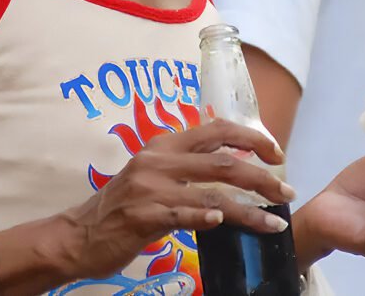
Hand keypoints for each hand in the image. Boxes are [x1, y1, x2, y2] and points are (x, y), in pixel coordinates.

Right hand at [61, 119, 294, 279]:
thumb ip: (188, 167)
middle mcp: (158, 160)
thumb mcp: (154, 175)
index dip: (252, 138)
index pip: (217, 129)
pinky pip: (182, 214)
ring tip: (274, 221)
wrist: (77, 235)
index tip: (278, 155)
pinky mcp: (142, 216)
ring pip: (212, 193)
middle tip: (287, 192)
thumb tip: (236, 165)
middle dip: (262, 177)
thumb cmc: (123, 207)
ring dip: (249, 209)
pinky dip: (205, 215)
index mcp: (164, 145)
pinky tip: (223, 220)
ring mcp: (149, 188)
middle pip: (224, 162)